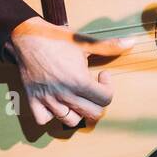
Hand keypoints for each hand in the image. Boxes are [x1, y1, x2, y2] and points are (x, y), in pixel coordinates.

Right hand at [5, 16, 134, 127]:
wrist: (26, 36)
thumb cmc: (56, 38)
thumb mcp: (84, 41)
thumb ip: (109, 46)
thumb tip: (131, 43)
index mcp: (79, 80)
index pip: (105, 99)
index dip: (108, 87)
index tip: (102, 76)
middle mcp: (64, 94)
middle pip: (92, 114)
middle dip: (97, 102)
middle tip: (93, 89)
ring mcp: (48, 99)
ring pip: (70, 120)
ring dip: (77, 111)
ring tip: (77, 96)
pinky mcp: (33, 100)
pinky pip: (44, 119)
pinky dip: (51, 116)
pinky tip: (56, 103)